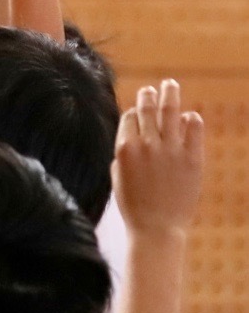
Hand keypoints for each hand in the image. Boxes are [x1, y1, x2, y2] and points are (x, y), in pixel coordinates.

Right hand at [115, 78, 205, 236]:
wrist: (157, 227)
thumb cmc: (134, 205)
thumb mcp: (118, 176)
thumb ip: (123, 154)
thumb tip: (131, 136)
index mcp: (124, 148)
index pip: (129, 117)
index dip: (134, 112)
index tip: (138, 110)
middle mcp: (146, 144)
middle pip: (147, 109)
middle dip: (149, 96)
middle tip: (152, 88)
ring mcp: (170, 150)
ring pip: (170, 112)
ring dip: (169, 96)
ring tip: (170, 85)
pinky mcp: (192, 158)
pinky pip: (193, 130)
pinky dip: (192, 120)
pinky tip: (191, 116)